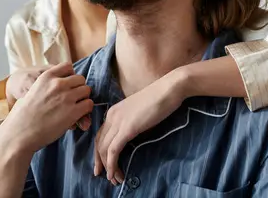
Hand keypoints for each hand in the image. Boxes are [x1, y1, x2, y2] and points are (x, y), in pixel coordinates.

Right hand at [6, 65, 91, 130]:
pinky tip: (78, 115)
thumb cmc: (23, 115)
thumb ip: (47, 86)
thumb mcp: (31, 91)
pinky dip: (86, 109)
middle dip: (78, 88)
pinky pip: (89, 104)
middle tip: (73, 99)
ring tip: (75, 107)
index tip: (67, 85)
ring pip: (87, 90)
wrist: (20, 132)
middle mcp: (58, 84)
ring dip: (83, 98)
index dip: (70, 76)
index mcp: (47, 76)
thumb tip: (61, 92)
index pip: (68, 66)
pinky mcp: (73, 112)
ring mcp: (67, 97)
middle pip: (80, 79)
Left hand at [94, 70, 186, 184]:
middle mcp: (111, 116)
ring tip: (115, 179)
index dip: (99, 152)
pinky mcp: (127, 128)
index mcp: (113, 111)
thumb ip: (131, 123)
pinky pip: (113, 150)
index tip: (102, 165)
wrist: (168, 89)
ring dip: (108, 167)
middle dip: (100, 162)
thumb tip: (131, 138)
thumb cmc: (159, 99)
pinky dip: (112, 164)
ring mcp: (118, 121)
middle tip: (106, 176)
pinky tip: (115, 173)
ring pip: (104, 149)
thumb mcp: (139, 113)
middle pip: (99, 143)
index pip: (100, 135)